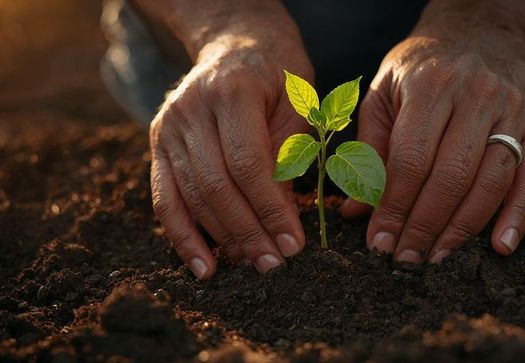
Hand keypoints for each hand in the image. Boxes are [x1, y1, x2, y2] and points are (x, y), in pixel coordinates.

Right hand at [149, 8, 312, 278]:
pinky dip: (182, 237)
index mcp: (233, 91)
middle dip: (247, 232)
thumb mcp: (298, 106)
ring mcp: (168, 126)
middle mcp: (191, 108)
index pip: (248, 163)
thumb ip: (288, 158)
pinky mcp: (157, 144)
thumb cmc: (278, 78)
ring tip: (250, 264)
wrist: (237, 45)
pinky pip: (165, 199)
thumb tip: (281, 221)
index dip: (269, 209)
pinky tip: (204, 267)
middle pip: (216, 185)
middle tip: (273, 264)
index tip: (292, 244)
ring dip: (222, 239)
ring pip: (191, 197)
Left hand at [341, 3, 524, 262]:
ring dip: (462, 228)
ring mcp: (511, 111)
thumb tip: (355, 208)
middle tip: (405, 259)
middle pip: (450, 177)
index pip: (410, 161)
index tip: (378, 241)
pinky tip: (501, 246)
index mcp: (430, 87)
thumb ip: (369, 147)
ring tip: (436, 257)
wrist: (479, 30)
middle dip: (424, 226)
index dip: (393, 207)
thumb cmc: (422, 66)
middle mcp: (475, 97)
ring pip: (490, 182)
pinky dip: (518, 215)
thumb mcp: (384, 91)